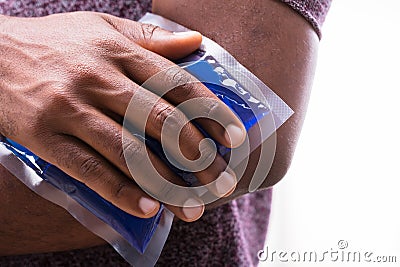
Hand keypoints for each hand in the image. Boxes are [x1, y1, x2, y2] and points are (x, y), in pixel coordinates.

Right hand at [0, 12, 244, 221]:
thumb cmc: (54, 43)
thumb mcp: (102, 28)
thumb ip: (151, 38)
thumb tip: (195, 42)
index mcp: (118, 51)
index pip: (176, 82)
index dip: (210, 111)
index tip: (235, 137)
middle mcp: (98, 79)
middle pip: (159, 121)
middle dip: (197, 155)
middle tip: (222, 181)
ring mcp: (70, 109)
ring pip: (128, 151)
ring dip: (166, 184)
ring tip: (192, 208)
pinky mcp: (45, 136)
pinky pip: (88, 168)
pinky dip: (119, 191)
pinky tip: (147, 208)